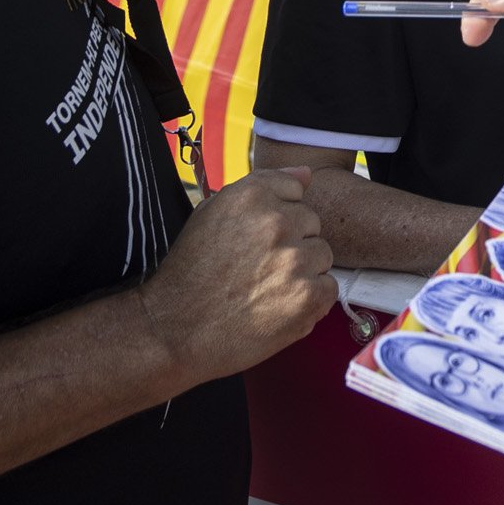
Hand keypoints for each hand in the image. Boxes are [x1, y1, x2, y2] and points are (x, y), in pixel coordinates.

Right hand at [139, 165, 335, 385]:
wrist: (174, 330)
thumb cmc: (191, 274)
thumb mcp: (212, 214)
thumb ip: (263, 188)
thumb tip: (306, 174)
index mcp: (251, 195)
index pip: (295, 190)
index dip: (279, 217)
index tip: (259, 238)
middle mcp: (277, 221)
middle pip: (311, 223)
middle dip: (292, 243)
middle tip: (259, 269)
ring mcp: (295, 259)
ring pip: (322, 255)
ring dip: (303, 271)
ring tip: (266, 290)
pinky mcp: (308, 295)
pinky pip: (328, 288)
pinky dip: (310, 301)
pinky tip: (278, 307)